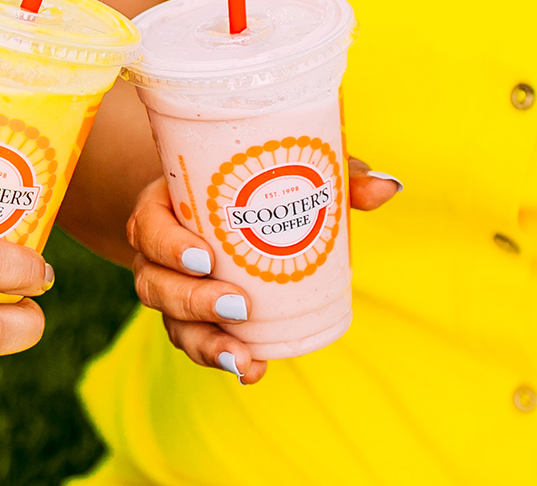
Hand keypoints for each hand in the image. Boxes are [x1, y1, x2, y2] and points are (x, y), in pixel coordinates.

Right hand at [126, 159, 401, 384]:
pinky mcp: (191, 314)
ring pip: (168, 320)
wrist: (227, 198)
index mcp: (167, 202)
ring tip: (243, 356)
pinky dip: (219, 357)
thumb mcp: (291, 166)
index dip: (167, 245)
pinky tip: (251, 370)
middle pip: (153, 281)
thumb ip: (337, 174)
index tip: (205, 258)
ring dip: (203, 341)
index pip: (147, 224)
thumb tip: (389, 188)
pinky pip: (193, 340)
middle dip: (191, 300)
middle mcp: (159, 248)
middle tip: (239, 305)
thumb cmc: (259, 175)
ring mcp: (172, 285)